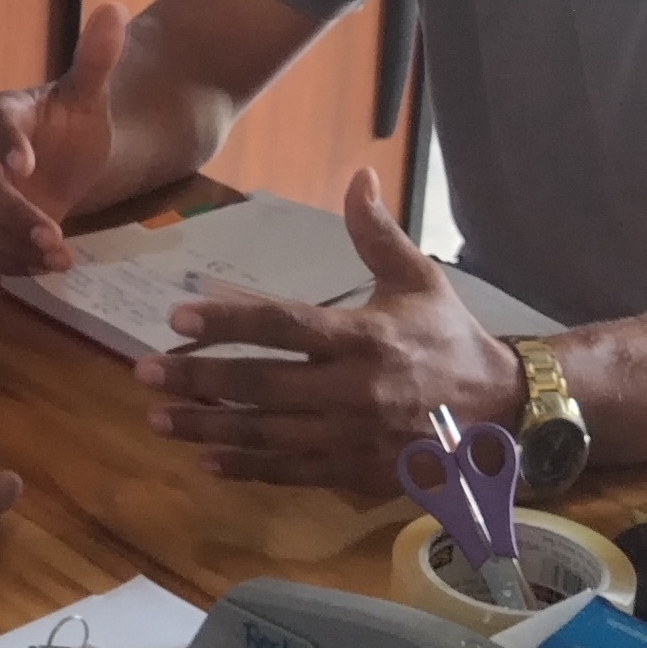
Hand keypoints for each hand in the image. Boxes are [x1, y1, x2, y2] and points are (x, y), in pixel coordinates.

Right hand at [0, 4, 129, 274]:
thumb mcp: (90, 96)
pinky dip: (5, 261)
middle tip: (54, 236)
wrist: (59, 164)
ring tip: (57, 258)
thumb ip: (97, 58)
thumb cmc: (71, 128)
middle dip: (14, 214)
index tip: (27, 168)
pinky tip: (41, 267)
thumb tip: (115, 9)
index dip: (7, 145)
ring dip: (12, 245)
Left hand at [134, 169, 526, 490]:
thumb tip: (358, 175)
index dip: (228, 318)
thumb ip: (376, 233)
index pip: (283, 324)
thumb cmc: (450, 339)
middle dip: (197, 379)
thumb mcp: (419, 279)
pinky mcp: (356, 472)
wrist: (503, 413)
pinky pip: (291, 472)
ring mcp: (351, 436)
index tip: (177, 315)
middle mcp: (352, 388)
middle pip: (260, 384)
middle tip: (142, 372)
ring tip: (158, 419)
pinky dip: (247, 468)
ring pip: (266, 434)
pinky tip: (207, 461)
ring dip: (208, 429)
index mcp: (363, 336)